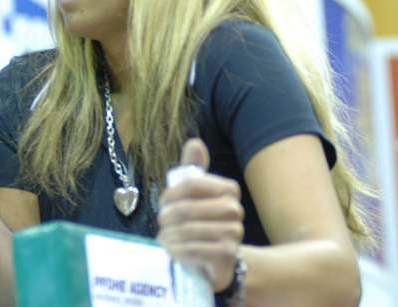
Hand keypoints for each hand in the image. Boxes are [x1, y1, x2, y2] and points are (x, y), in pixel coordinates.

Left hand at [157, 138, 243, 291]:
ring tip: (165, 237)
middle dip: (167, 217)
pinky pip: (194, 249)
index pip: (190, 183)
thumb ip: (192, 168)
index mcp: (228, 189)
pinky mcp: (227, 254)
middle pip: (186, 208)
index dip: (170, 195)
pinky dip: (177, 250)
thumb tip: (195, 142)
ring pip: (188, 230)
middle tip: (162, 223)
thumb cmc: (200, 219)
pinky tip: (172, 249)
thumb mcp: (193, 193)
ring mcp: (234, 232)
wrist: (217, 256)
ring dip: (170, 235)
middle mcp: (235, 209)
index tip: (163, 203)